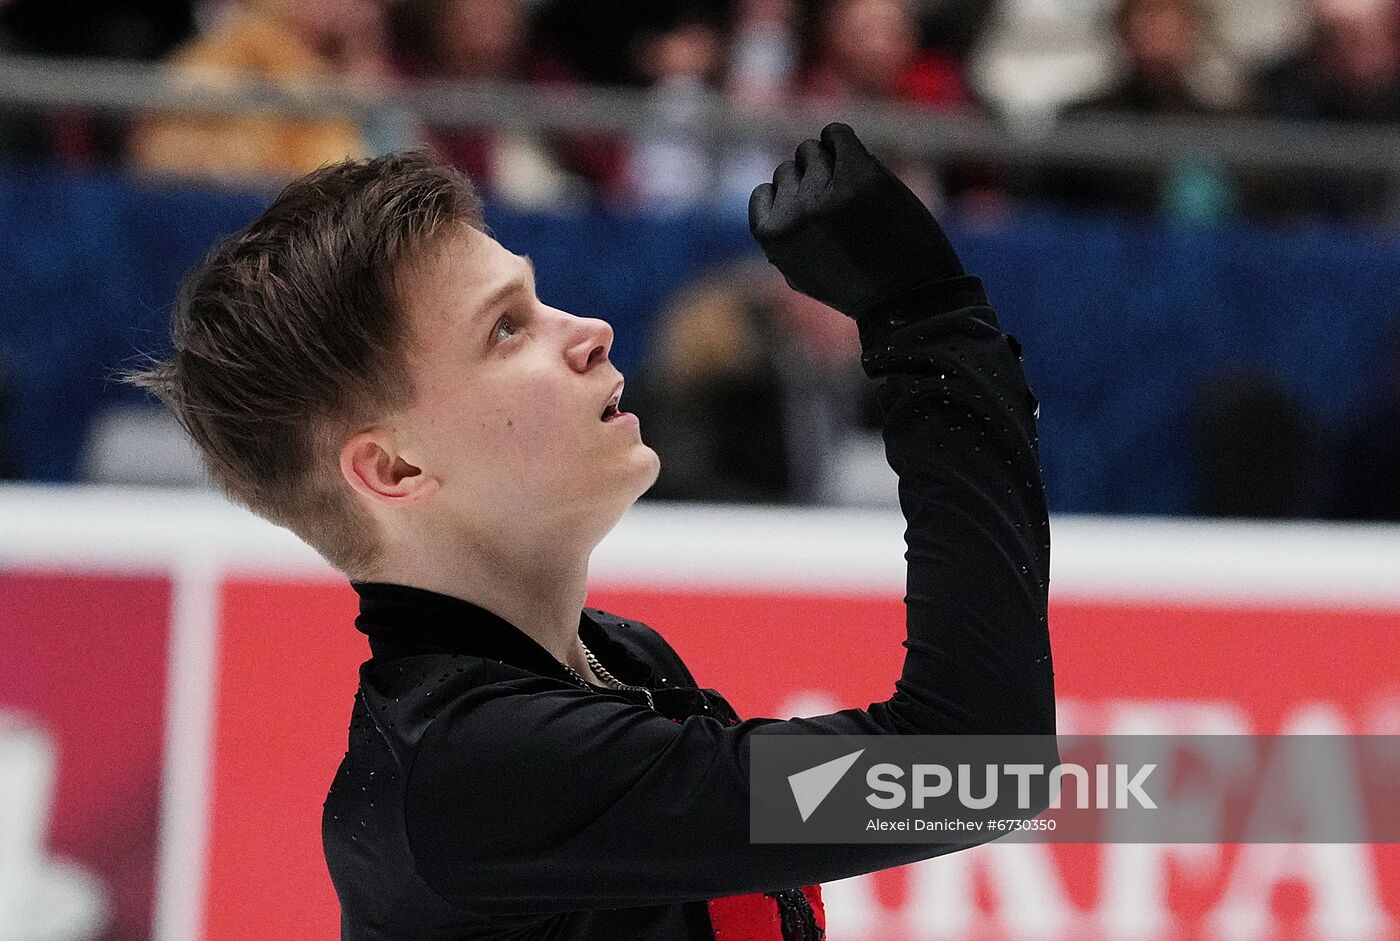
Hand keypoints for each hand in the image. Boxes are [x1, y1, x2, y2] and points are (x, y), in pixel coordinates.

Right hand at [748, 123, 964, 319]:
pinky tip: (856, 157)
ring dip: (831, 163)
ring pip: (812, 150)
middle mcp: (792, 213)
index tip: (815, 215)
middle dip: (812, 182)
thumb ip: (783, 239)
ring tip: (855, 192)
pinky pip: (837, 134)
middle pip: (789, 169)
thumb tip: (771, 198)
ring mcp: (823, 193)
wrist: (909, 299)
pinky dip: (842, 139)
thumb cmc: (859, 289)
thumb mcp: (803, 274)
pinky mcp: (856, 178)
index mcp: (772, 238)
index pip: (764, 192)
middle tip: (843, 209)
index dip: (790, 200)